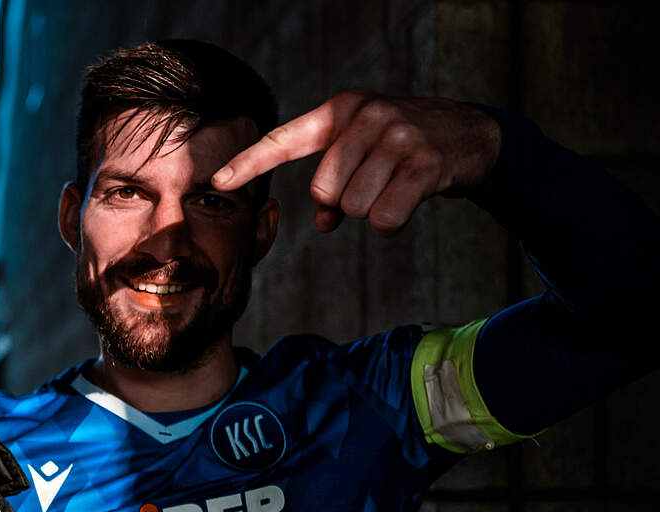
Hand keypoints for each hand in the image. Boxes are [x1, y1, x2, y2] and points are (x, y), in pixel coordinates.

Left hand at [212, 91, 500, 234]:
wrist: (472, 135)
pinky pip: (383, 219)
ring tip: (396, 185)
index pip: (284, 140)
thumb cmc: (404, 147)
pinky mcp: (423, 164)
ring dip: (372, 211)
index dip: (249, 163)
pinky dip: (393, 223)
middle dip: (343, 203)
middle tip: (373, 184)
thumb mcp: (364, 150)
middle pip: (324, 191)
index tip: (217, 182)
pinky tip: (412, 197)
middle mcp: (366, 116)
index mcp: (341, 111)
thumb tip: (324, 223)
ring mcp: (397, 137)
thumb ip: (334, 180)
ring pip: (353, 208)